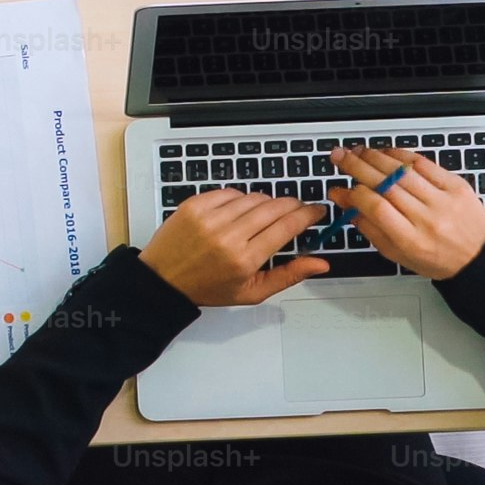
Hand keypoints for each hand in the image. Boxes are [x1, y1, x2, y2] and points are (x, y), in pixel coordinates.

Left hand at [137, 187, 326, 305]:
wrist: (164, 279)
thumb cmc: (209, 288)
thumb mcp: (252, 292)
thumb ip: (289, 275)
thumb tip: (320, 263)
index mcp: (245, 259)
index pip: (287, 226)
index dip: (308, 215)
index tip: (317, 211)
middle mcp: (228, 236)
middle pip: (274, 207)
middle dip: (293, 205)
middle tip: (300, 208)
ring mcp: (209, 217)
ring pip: (253, 198)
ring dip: (267, 202)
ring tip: (268, 214)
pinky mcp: (194, 205)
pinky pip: (229, 192)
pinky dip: (241, 198)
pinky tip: (241, 210)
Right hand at [329, 146, 484, 280]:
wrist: (481, 257)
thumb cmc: (438, 259)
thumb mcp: (398, 254)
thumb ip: (370, 229)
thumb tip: (345, 202)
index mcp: (411, 241)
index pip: (376, 208)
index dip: (353, 194)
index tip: (339, 189)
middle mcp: (428, 219)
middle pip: (386, 184)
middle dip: (356, 166)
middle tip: (338, 156)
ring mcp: (443, 200)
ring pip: (402, 171)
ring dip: (375, 156)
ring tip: (358, 151)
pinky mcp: (456, 185)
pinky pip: (424, 164)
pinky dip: (402, 154)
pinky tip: (386, 152)